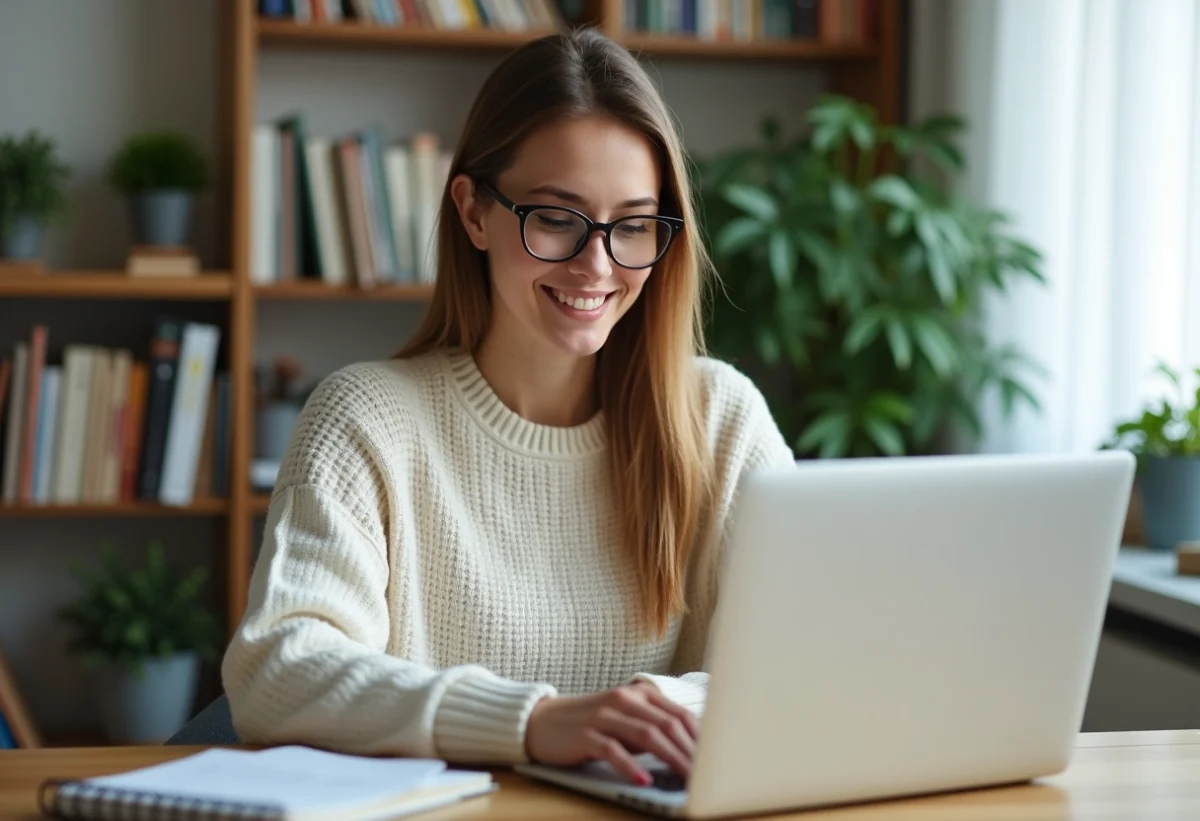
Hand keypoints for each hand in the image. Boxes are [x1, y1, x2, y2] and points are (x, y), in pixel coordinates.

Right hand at [524, 682, 698, 785]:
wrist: (541, 721)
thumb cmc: (590, 724)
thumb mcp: (624, 721)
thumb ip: (652, 730)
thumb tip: (688, 753)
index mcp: (639, 695)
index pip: (679, 714)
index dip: (701, 737)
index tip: (717, 759)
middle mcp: (624, 700)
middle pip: (668, 725)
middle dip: (692, 751)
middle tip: (708, 775)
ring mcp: (605, 716)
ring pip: (647, 735)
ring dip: (672, 758)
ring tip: (688, 778)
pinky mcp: (586, 734)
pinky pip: (613, 750)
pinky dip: (631, 767)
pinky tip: (645, 780)